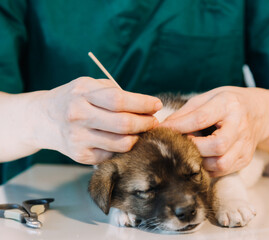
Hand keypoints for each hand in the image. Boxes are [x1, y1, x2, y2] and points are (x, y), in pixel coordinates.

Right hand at [34, 77, 161, 163]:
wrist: (43, 119)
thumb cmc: (74, 99)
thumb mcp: (89, 85)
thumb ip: (115, 92)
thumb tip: (146, 105)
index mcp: (82, 94)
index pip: (119, 101)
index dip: (143, 104)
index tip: (157, 104)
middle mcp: (78, 116)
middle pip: (123, 124)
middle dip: (146, 123)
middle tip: (154, 121)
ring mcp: (78, 138)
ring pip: (122, 144)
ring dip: (139, 137)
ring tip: (142, 131)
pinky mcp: (80, 156)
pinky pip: (112, 155)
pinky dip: (124, 148)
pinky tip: (126, 140)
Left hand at [160, 86, 268, 176]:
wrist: (259, 112)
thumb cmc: (228, 103)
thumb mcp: (208, 97)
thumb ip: (186, 112)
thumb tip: (164, 127)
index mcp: (228, 105)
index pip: (201, 118)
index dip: (179, 126)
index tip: (162, 130)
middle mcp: (240, 126)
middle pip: (216, 146)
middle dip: (193, 148)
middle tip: (180, 144)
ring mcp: (245, 145)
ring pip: (221, 164)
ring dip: (200, 161)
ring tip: (191, 152)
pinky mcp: (245, 159)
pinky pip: (223, 171)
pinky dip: (208, 168)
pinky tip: (202, 158)